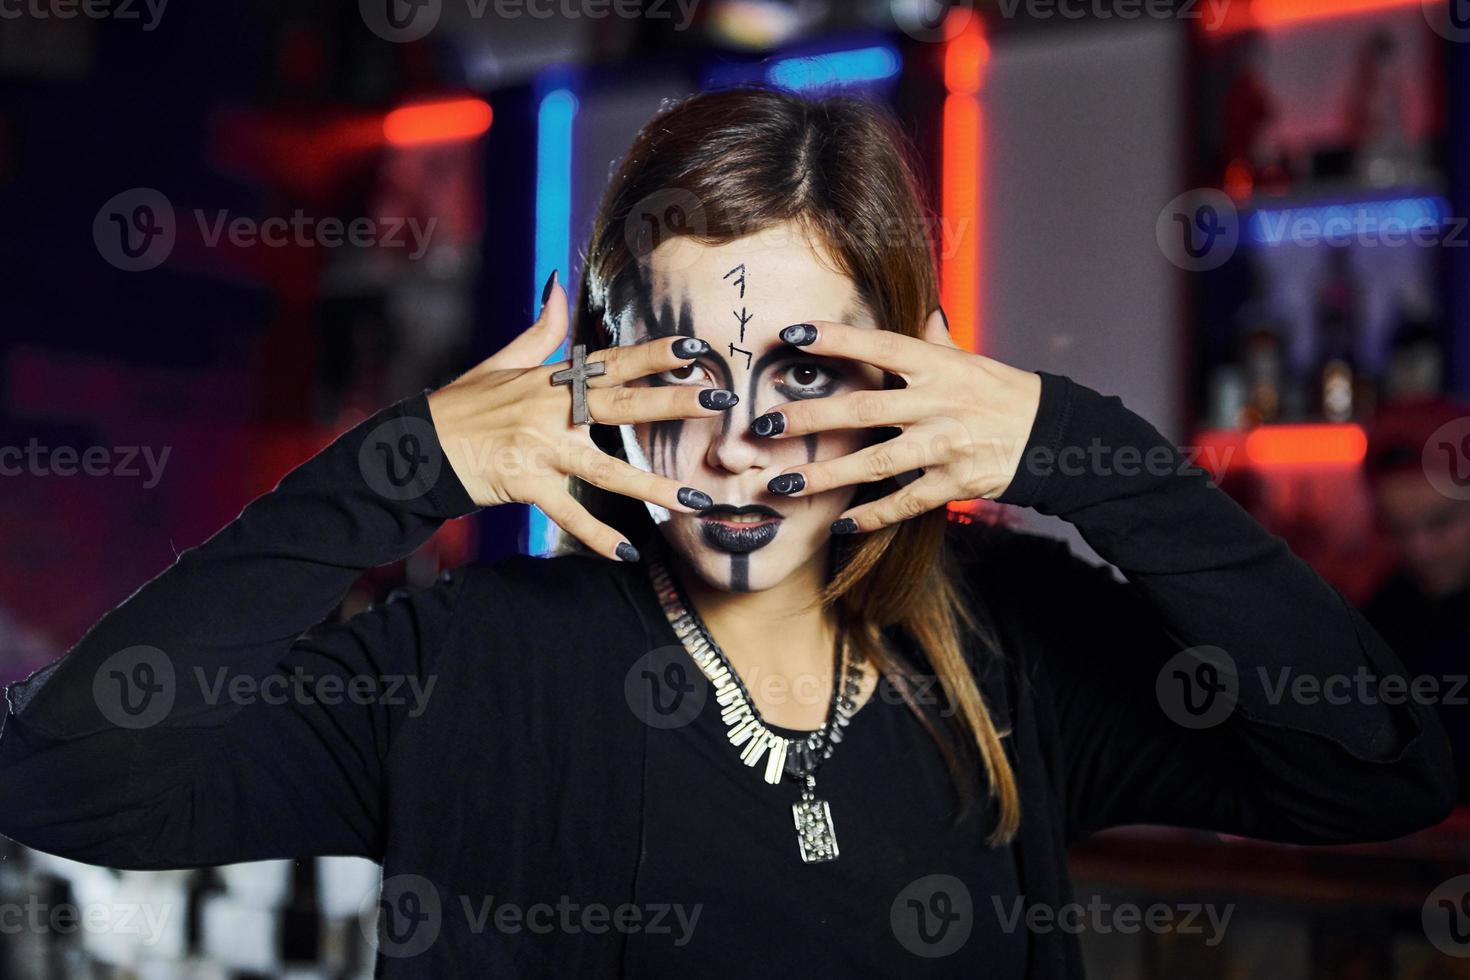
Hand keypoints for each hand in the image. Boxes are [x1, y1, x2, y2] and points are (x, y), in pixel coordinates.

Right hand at [425, 275, 736, 560]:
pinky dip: (595, 535)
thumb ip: (541, 328)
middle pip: (621, 404)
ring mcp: (537, 448)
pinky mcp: (523, 483)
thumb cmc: (461, 407)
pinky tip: (627, 552)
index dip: (654, 355)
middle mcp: (549, 409)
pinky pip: (567, 513)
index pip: (612, 363)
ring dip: (653, 485)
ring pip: (605, 468)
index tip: (695, 350)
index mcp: (550, 380)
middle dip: (673, 403)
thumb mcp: (501, 362)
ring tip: (696, 499)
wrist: (413, 448)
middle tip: (719, 401)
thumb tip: (559, 281)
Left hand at [754, 311, 1041, 531]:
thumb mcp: (968, 358)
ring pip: (874, 462)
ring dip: (825, 476)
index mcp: (936, 366)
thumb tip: (921, 308)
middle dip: (810, 418)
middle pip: (863, 408)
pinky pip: (905, 502)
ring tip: (783, 484)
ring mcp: (944, 445)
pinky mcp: (953, 484)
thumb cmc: (1001, 392)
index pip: (879, 347)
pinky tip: (841, 524)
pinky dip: (873, 515)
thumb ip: (935, 339)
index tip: (792, 334)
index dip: (837, 339)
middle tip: (765, 426)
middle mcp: (936, 403)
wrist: (1050, 435)